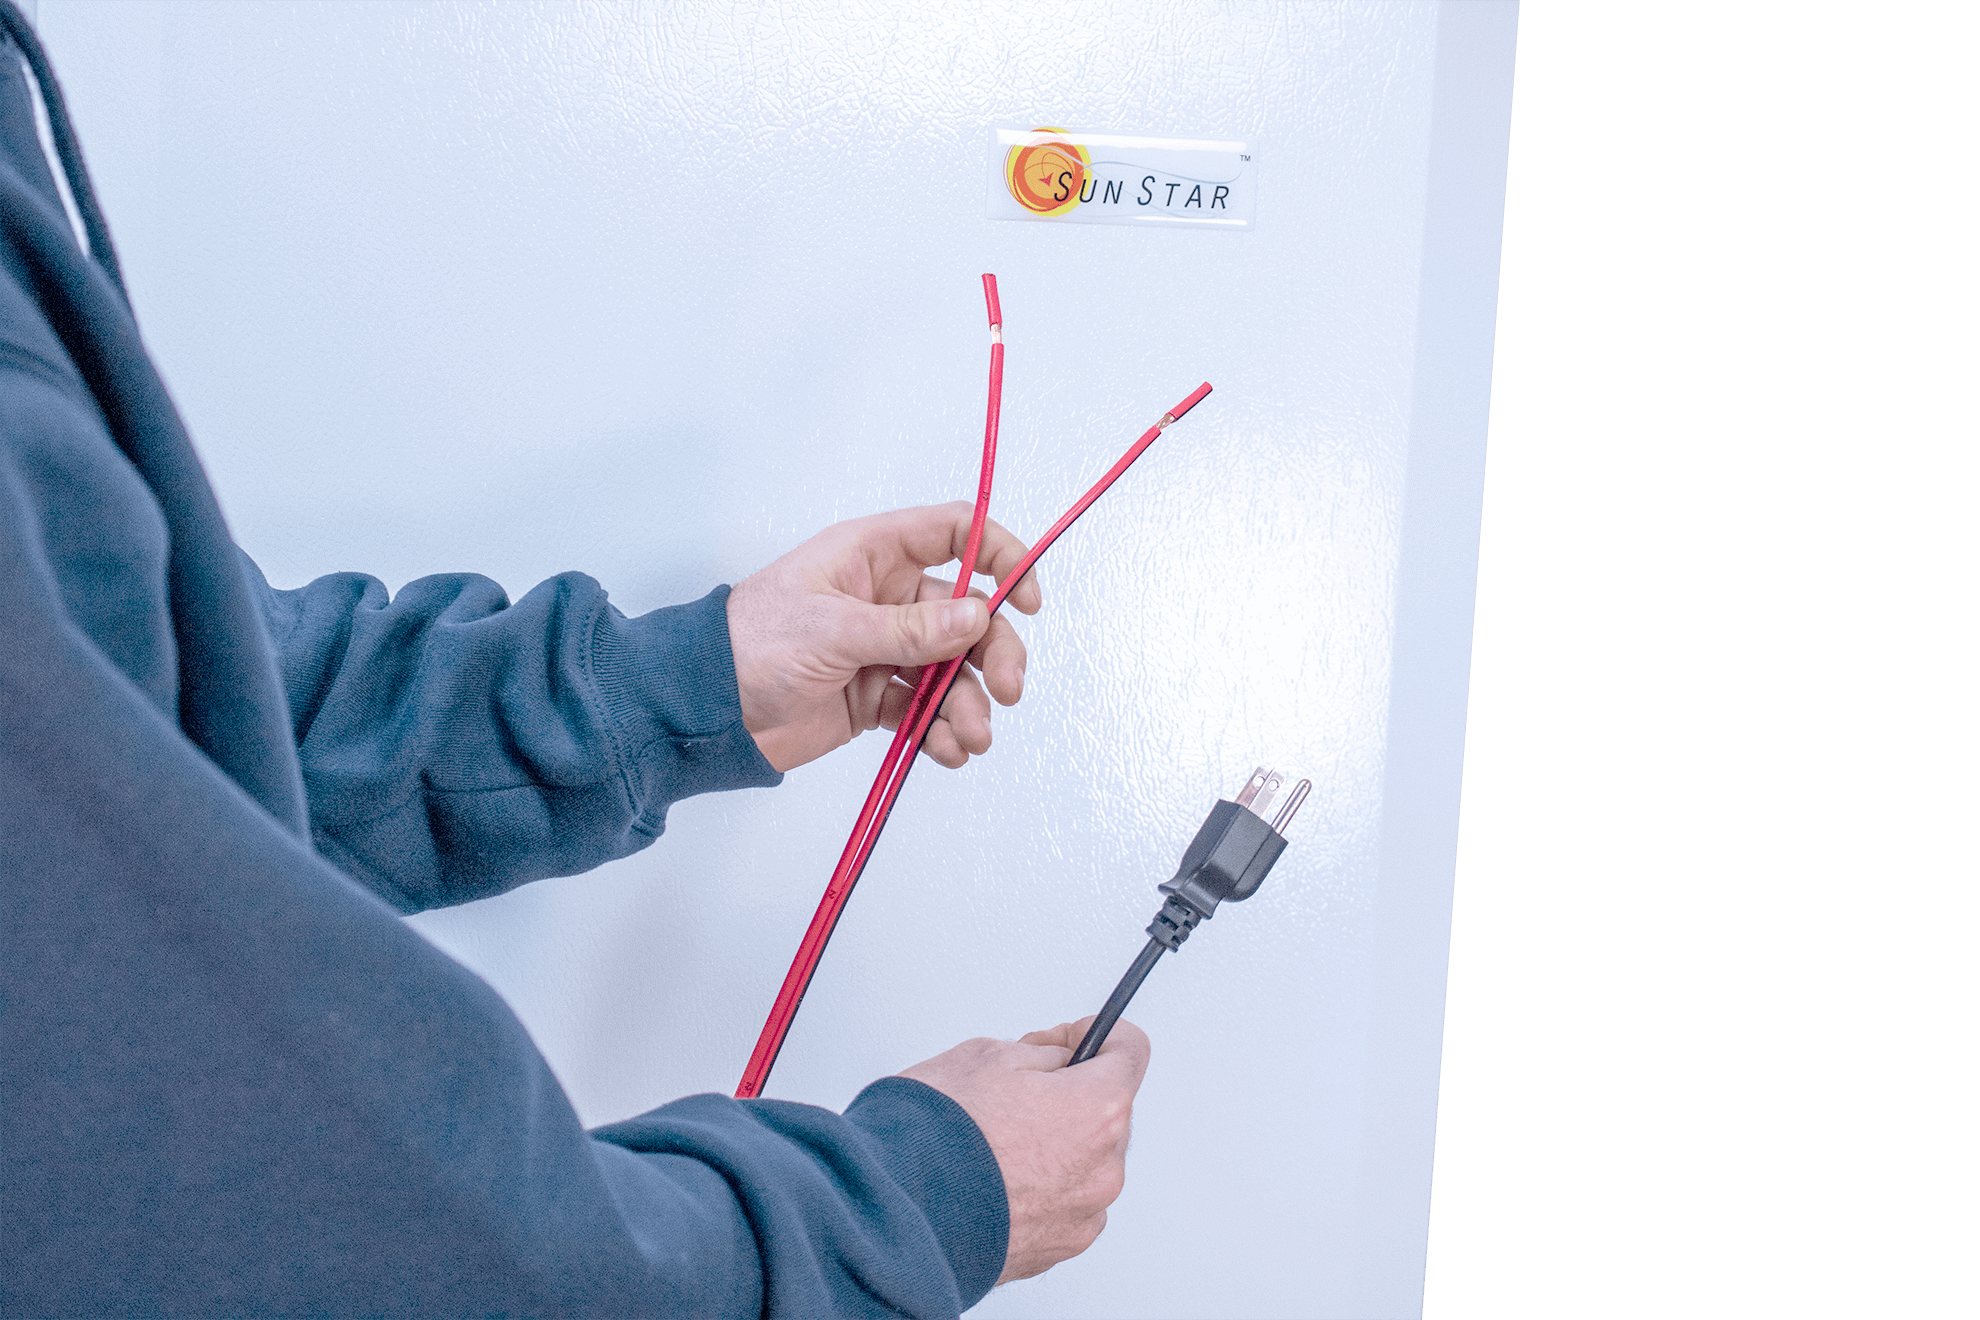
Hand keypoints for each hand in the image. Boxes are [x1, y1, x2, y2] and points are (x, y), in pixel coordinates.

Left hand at [725, 502, 1042, 773]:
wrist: (707, 711)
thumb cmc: (750, 645)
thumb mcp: (832, 630)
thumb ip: (908, 629)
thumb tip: (976, 618)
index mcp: (872, 555)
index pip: (954, 535)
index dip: (999, 557)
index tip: (1026, 598)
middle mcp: (885, 598)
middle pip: (968, 615)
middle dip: (993, 653)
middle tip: (1007, 690)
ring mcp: (884, 648)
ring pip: (953, 670)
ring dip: (970, 704)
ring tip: (967, 739)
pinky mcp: (877, 696)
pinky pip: (927, 710)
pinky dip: (942, 731)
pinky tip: (945, 751)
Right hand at [900, 1016, 1149, 1283]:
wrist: (895, 1212)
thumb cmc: (933, 1136)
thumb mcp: (986, 1055)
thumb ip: (1040, 1055)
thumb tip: (1056, 1061)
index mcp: (1097, 1108)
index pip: (1130, 1050)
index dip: (1097, 1035)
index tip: (1069, 1040)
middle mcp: (1103, 1167)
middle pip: (1106, 1110)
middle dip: (1067, 1094)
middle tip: (1012, 1090)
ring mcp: (1083, 1213)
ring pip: (1084, 1160)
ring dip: (1053, 1144)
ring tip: (993, 1141)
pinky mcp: (1059, 1248)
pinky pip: (1064, 1202)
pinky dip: (1039, 1187)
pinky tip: (994, 1176)